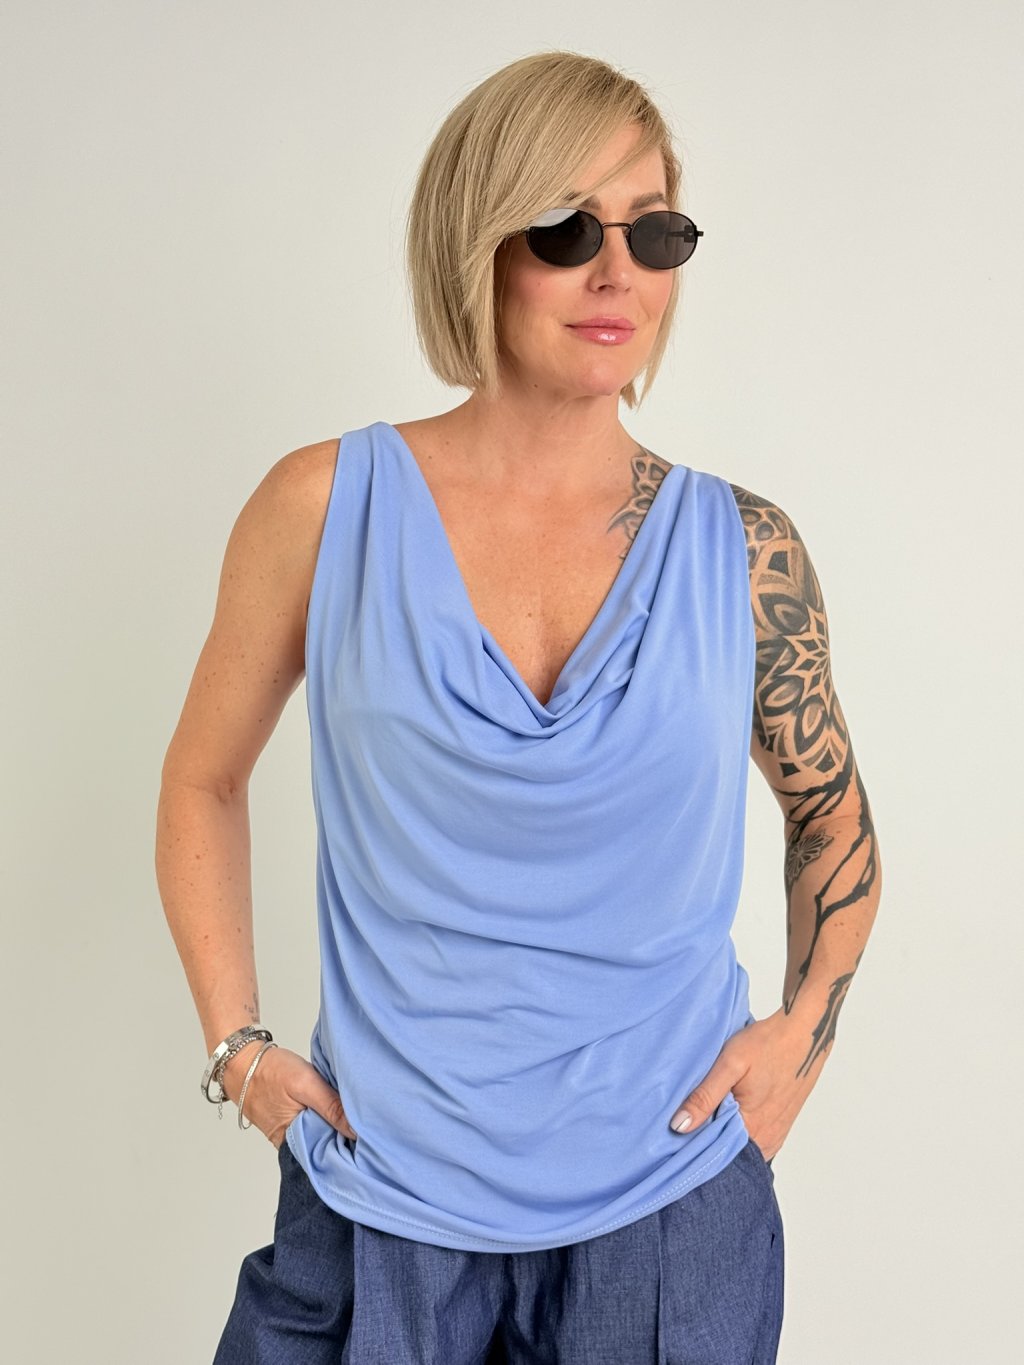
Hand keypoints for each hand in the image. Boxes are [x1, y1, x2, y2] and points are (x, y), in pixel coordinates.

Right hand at [220, 1044, 358, 1149]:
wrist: (241, 1062)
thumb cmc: (270, 1072)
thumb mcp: (304, 1084)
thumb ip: (330, 1107)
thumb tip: (356, 1130)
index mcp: (294, 1141)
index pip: (330, 1155)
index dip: (351, 1147)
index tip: (371, 1138)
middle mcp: (291, 1144)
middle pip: (327, 1147)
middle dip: (346, 1138)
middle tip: (368, 1125)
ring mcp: (290, 1134)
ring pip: (321, 1136)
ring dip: (336, 1127)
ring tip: (356, 1116)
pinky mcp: (290, 1123)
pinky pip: (312, 1126)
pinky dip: (324, 1119)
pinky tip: (336, 1109)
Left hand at [668, 1007, 828, 1161]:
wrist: (805, 1034)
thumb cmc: (767, 1044)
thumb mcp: (729, 1064)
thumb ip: (704, 1097)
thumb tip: (679, 1126)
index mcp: (752, 1129)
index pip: (712, 1154)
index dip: (691, 1143)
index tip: (674, 1132)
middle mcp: (767, 1140)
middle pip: (726, 1152)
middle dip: (705, 1140)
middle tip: (687, 1118)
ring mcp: (775, 1136)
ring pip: (739, 1146)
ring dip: (722, 1134)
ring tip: (707, 1113)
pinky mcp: (780, 1127)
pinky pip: (754, 1140)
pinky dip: (738, 1131)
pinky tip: (727, 1112)